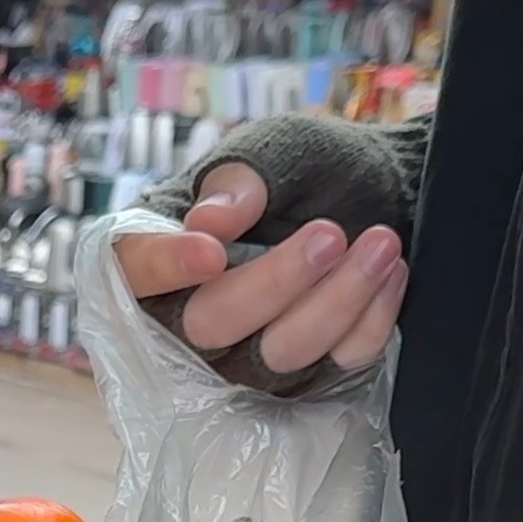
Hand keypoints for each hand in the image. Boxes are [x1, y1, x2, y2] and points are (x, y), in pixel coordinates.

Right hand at [113, 162, 404, 379]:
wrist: (385, 188)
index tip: (208, 251)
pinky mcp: (308, 375)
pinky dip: (370, 317)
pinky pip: (336, 364)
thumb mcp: (277, 147)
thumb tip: (206, 224)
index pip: (131, 272)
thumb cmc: (312, 167)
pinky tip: (391, 271)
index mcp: (164, 248)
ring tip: (381, 242)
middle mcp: (193, 312)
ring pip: (279, 354)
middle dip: (275, 282)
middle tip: (330, 233)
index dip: (161, 269)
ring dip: (338, 299)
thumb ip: (241, 177)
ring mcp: (249, 354)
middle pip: (209, 325)